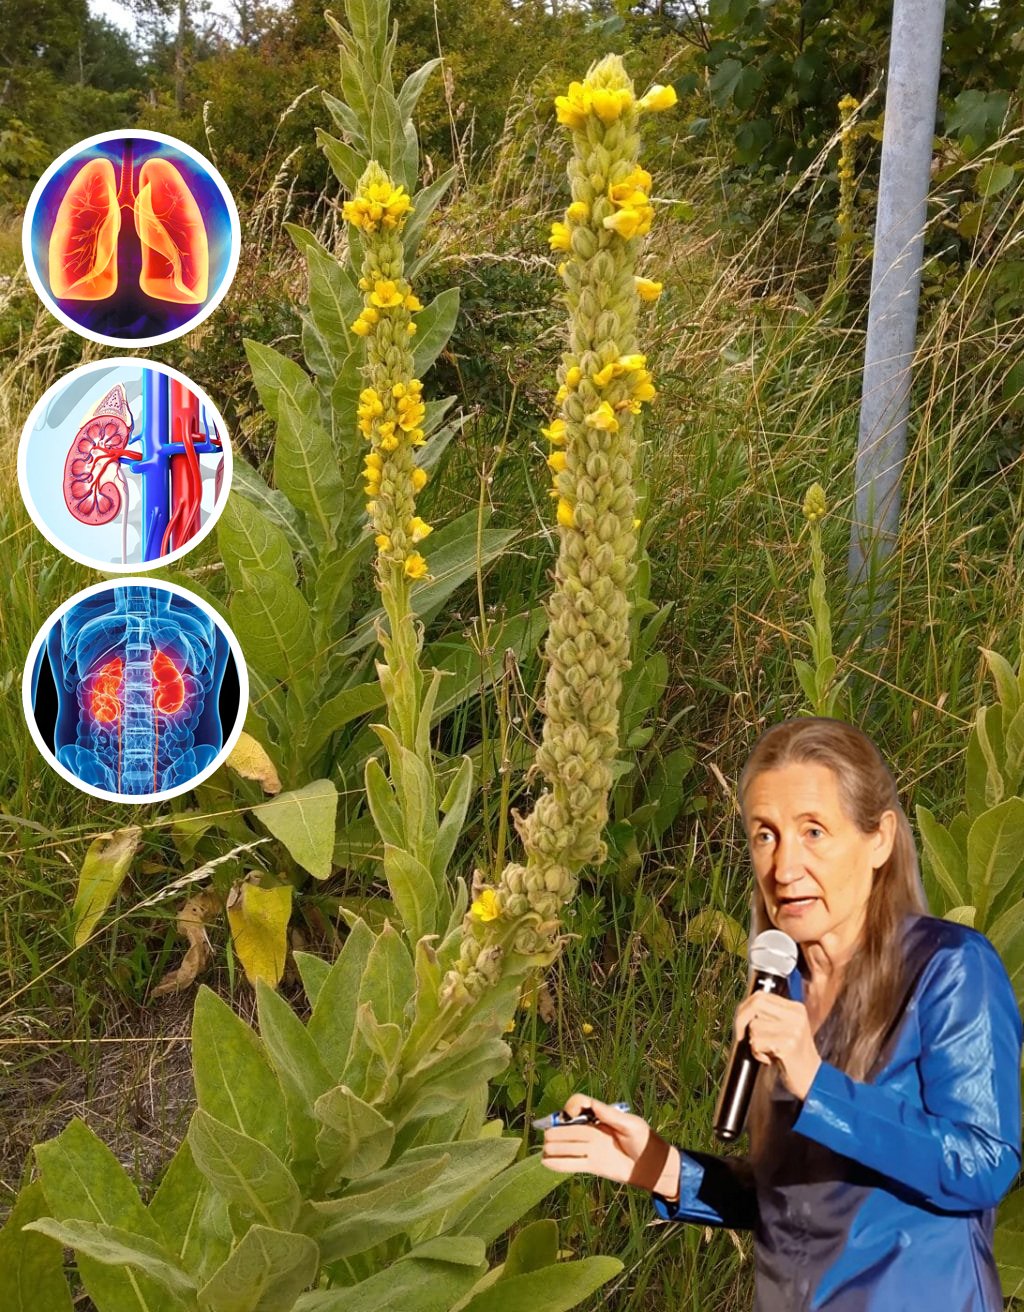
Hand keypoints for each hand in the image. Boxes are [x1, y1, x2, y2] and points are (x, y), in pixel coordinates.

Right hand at [541, 1094, 675, 1192]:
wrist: (651, 1165)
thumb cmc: (644, 1140)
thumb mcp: (631, 1124)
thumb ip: (611, 1115)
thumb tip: (592, 1105)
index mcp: (601, 1116)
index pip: (580, 1104)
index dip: (572, 1106)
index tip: (570, 1114)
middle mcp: (593, 1130)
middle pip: (569, 1127)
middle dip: (557, 1130)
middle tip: (549, 1137)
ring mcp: (591, 1148)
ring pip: (567, 1145)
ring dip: (554, 1146)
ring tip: (544, 1150)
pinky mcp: (592, 1165)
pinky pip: (572, 1163)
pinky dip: (558, 1163)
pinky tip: (546, 1162)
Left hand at [734, 992, 821, 1100]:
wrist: (812, 1079)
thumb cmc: (793, 1056)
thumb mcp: (786, 1029)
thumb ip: (770, 1016)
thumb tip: (742, 1009)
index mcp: (796, 1008)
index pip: (761, 996)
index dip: (744, 1007)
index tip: (740, 1022)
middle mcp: (796, 1016)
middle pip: (756, 1005)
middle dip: (741, 1020)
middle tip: (741, 1036)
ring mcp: (793, 1030)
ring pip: (754, 1026)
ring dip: (754, 1042)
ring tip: (766, 1051)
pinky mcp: (788, 1045)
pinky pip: (757, 1043)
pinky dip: (757, 1054)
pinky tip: (769, 1059)